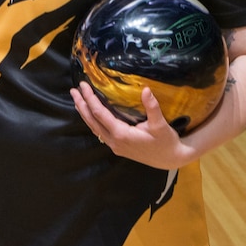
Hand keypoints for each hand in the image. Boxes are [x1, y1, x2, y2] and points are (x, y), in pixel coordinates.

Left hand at [70, 81, 192, 169]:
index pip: (99, 114)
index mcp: (121, 134)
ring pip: (94, 128)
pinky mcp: (118, 147)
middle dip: (81, 105)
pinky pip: (100, 132)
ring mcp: (115, 146)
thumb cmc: (166, 141)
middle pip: (91, 121)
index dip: (89, 99)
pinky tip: (90, 114)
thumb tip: (145, 90)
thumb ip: (152, 107)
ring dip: (84, 113)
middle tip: (73, 90)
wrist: (172, 159)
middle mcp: (114, 141)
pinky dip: (92, 121)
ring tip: (77, 99)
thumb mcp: (160, 125)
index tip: (83, 86)